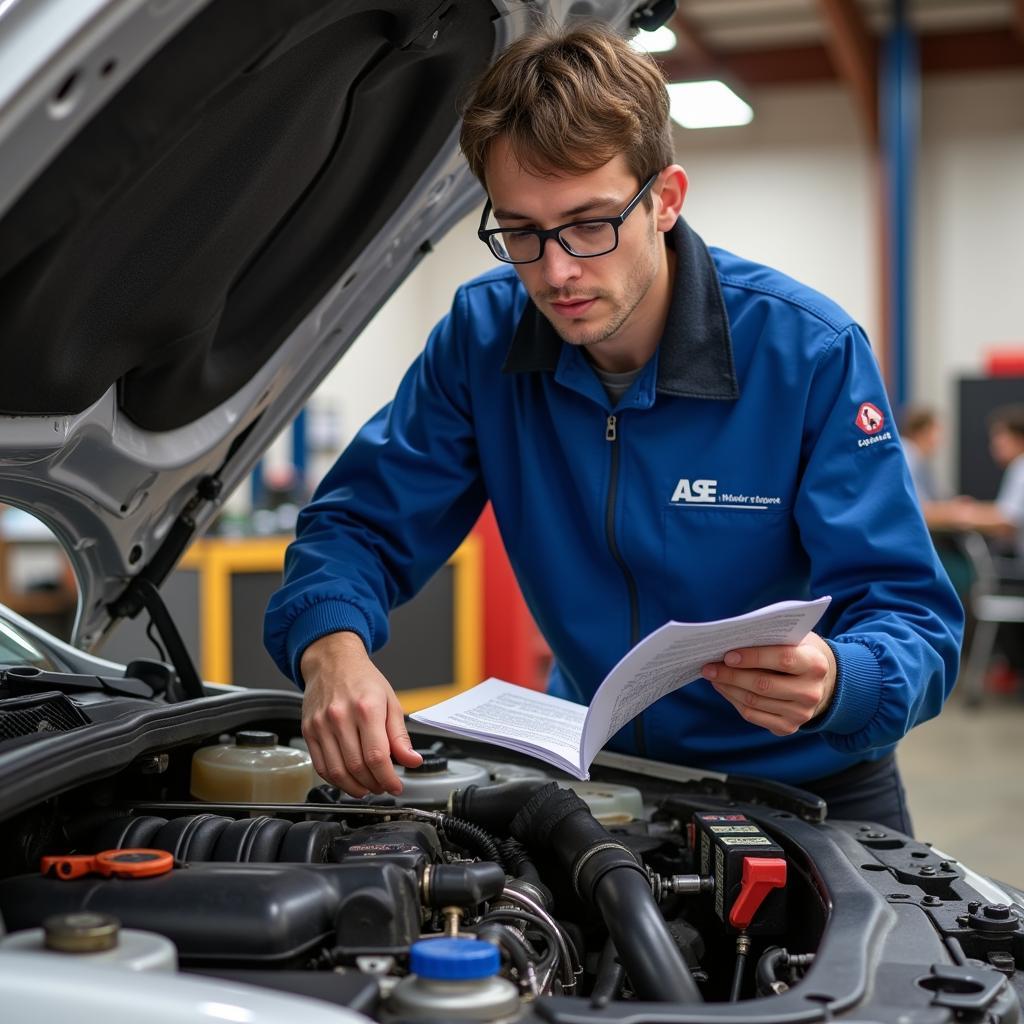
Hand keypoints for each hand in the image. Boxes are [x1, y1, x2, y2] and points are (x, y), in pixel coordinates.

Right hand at [299, 631, 421, 795]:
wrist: (332, 661)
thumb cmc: (363, 680)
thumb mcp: (390, 702)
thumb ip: (400, 735)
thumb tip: (412, 761)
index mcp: (366, 708)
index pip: (377, 756)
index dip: (388, 778)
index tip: (396, 786)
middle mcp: (340, 717)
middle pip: (357, 767)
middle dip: (374, 784)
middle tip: (383, 786)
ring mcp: (321, 725)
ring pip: (337, 771)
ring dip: (354, 788)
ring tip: (368, 787)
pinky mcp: (308, 731)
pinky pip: (320, 766)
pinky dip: (335, 780)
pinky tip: (348, 780)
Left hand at [701, 632, 836, 735]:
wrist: (821, 683)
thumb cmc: (798, 653)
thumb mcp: (793, 639)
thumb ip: (770, 639)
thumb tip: (730, 642)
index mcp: (815, 664)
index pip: (783, 660)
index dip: (753, 657)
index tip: (727, 655)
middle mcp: (811, 692)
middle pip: (763, 685)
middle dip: (731, 675)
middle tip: (708, 666)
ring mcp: (800, 714)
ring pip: (754, 701)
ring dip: (727, 687)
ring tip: (712, 675)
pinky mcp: (787, 727)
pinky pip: (752, 715)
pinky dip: (733, 700)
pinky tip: (723, 688)